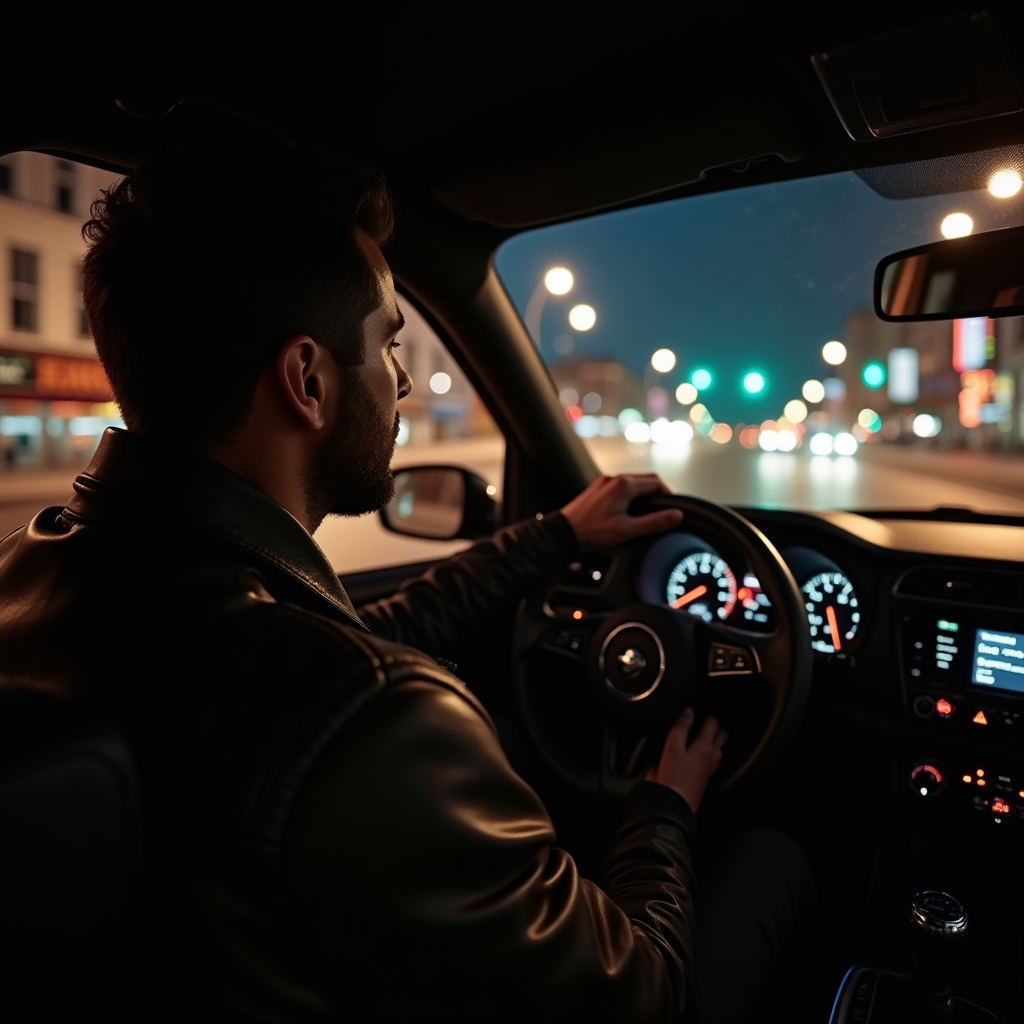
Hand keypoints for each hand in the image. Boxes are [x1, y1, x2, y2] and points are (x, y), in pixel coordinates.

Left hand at [560, 475, 682, 547]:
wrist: (565, 531)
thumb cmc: (593, 531)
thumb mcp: (628, 530)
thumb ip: (655, 522)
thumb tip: (677, 515)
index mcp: (624, 485)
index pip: (656, 483)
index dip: (669, 494)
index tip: (673, 507)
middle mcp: (614, 478)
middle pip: (645, 480)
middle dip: (658, 492)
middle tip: (665, 508)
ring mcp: (604, 481)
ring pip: (632, 482)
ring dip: (644, 492)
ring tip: (649, 509)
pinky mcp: (597, 488)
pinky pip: (620, 485)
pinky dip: (630, 493)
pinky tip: (629, 508)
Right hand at [644, 708, 726, 812]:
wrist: (674, 804)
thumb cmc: (672, 777)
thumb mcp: (672, 747)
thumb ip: (681, 727)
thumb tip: (688, 712)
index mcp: (706, 747)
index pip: (713, 723)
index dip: (705, 715)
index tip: (696, 713)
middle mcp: (712, 757)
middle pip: (721, 735)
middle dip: (715, 727)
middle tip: (702, 723)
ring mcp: (710, 769)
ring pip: (718, 748)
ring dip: (712, 740)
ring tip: (700, 736)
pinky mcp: (705, 779)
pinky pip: (711, 761)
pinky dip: (707, 754)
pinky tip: (696, 755)